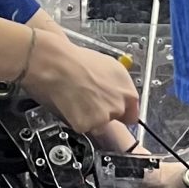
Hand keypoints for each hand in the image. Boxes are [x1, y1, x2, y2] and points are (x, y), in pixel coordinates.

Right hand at [24, 23, 138, 135]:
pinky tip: (69, 104)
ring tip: (76, 99)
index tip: (116, 113)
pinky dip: (75, 120)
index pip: (133, 114)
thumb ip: (117, 85)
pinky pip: (82, 127)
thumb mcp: (108, 66)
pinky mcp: (87, 125)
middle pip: (114, 119)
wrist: (56, 64)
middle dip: (103, 113)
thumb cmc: (76, 60)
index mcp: (127, 90)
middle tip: (88, 100)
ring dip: (89, 117)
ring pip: (98, 125)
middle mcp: (119, 105)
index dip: (122, 113)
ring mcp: (103, 117)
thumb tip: (117, 92)